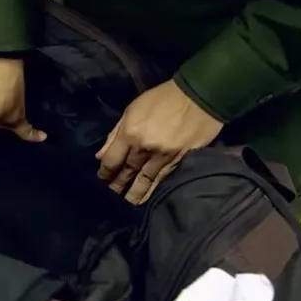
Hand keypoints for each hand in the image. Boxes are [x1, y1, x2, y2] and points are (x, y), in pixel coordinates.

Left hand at [97, 79, 223, 204]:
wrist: (199, 96)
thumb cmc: (164, 99)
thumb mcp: (134, 108)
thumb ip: (115, 133)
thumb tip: (101, 155)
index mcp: (130, 133)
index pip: (111, 161)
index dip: (104, 173)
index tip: (101, 180)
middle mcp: (144, 148)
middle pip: (126, 173)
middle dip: (117, 186)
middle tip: (110, 197)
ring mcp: (162, 157)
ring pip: (144, 181)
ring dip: (133, 194)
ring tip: (126, 203)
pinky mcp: (178, 161)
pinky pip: (162, 179)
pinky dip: (152, 190)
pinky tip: (146, 198)